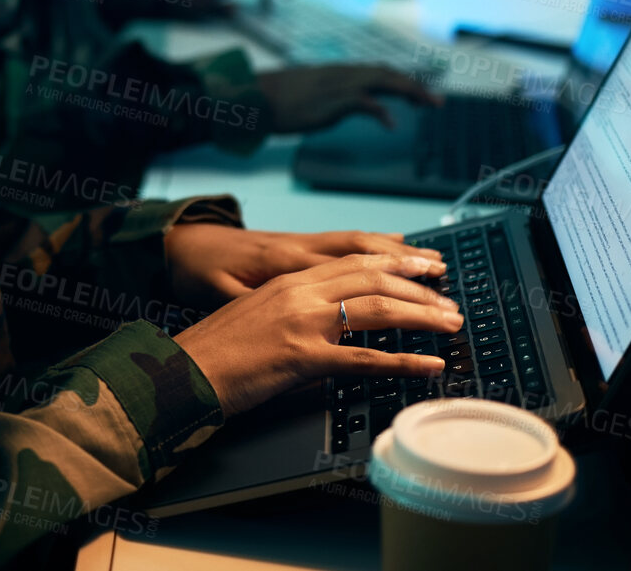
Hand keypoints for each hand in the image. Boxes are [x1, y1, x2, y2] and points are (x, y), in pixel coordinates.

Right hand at [173, 254, 463, 417]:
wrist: (179, 371)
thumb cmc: (213, 351)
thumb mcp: (256, 314)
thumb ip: (294, 311)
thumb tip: (329, 325)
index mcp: (287, 279)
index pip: (354, 260)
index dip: (396, 260)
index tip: (426, 266)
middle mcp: (299, 292)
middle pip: (373, 277)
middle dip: (419, 286)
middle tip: (450, 299)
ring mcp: (302, 323)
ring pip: (377, 308)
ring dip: (421, 316)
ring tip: (451, 325)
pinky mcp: (302, 358)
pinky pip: (364, 358)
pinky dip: (403, 362)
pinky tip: (428, 365)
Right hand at [256, 63, 442, 133]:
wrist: (258, 97)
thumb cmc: (281, 98)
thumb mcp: (313, 92)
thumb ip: (334, 94)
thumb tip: (349, 103)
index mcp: (340, 72)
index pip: (380, 71)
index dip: (403, 81)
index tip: (420, 94)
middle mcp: (344, 74)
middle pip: (388, 74)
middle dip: (415, 87)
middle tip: (436, 103)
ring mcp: (339, 85)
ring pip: (383, 81)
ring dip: (409, 92)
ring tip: (427, 105)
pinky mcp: (331, 100)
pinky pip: (364, 102)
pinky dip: (381, 111)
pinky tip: (391, 124)